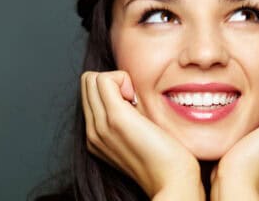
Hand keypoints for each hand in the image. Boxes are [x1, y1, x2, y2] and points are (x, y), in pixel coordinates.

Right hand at [81, 71, 203, 199]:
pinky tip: (136, 99)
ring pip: (91, 79)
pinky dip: (123, 79)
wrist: (172, 179)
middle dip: (112, 81)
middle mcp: (93, 131)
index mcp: (96, 136)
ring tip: (134, 100)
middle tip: (134, 98)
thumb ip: (127, 116)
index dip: (112, 88)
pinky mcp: (115, 118)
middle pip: (87, 83)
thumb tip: (130, 93)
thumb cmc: (165, 155)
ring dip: (117, 80)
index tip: (133, 103)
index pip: (89, 93)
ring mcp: (100, 126)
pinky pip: (104, 79)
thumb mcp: (138, 132)